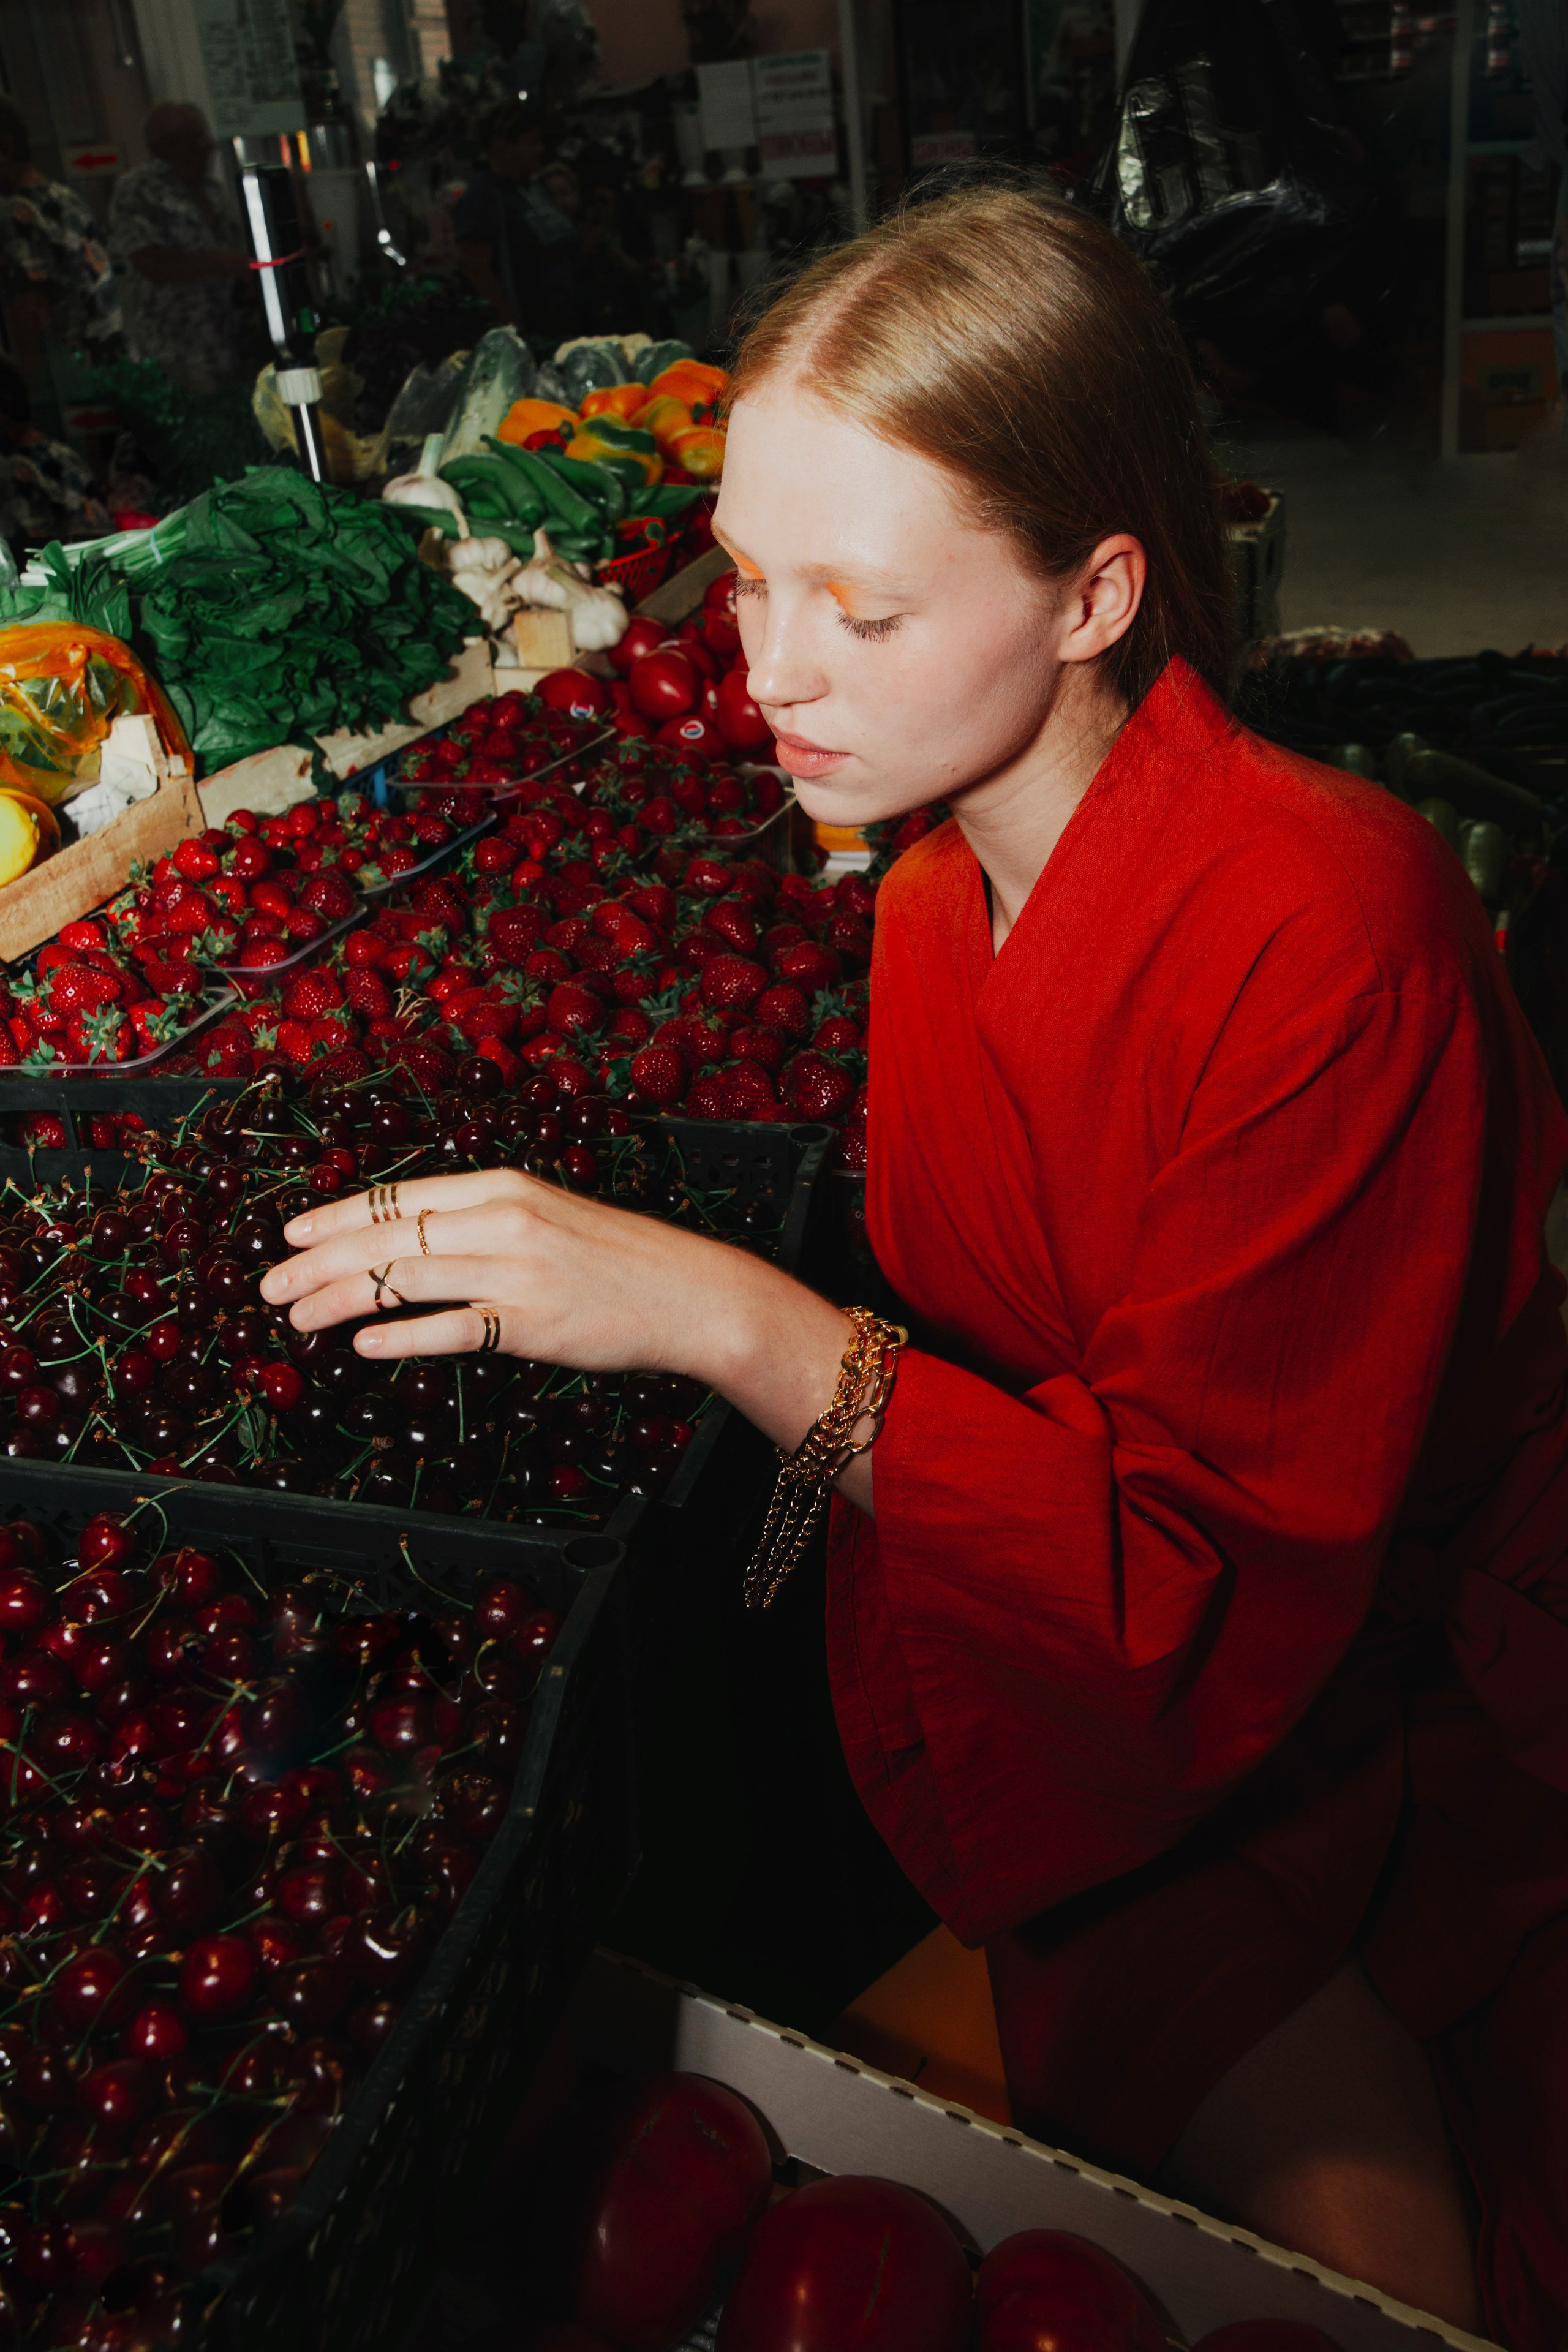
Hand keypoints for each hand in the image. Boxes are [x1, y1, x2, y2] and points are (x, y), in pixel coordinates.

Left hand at [259, 1164, 758, 1377]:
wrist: (687, 1292)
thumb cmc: (614, 1257)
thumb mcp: (544, 1215)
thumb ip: (481, 1221)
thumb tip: (410, 1239)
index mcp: (501, 1185)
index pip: (399, 1196)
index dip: (336, 1215)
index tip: (290, 1233)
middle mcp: (502, 1219)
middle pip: (388, 1237)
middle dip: (318, 1261)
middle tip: (270, 1285)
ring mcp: (515, 1271)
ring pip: (405, 1279)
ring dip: (341, 1299)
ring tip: (299, 1318)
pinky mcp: (530, 1322)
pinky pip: (450, 1329)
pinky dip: (401, 1335)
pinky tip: (363, 1346)